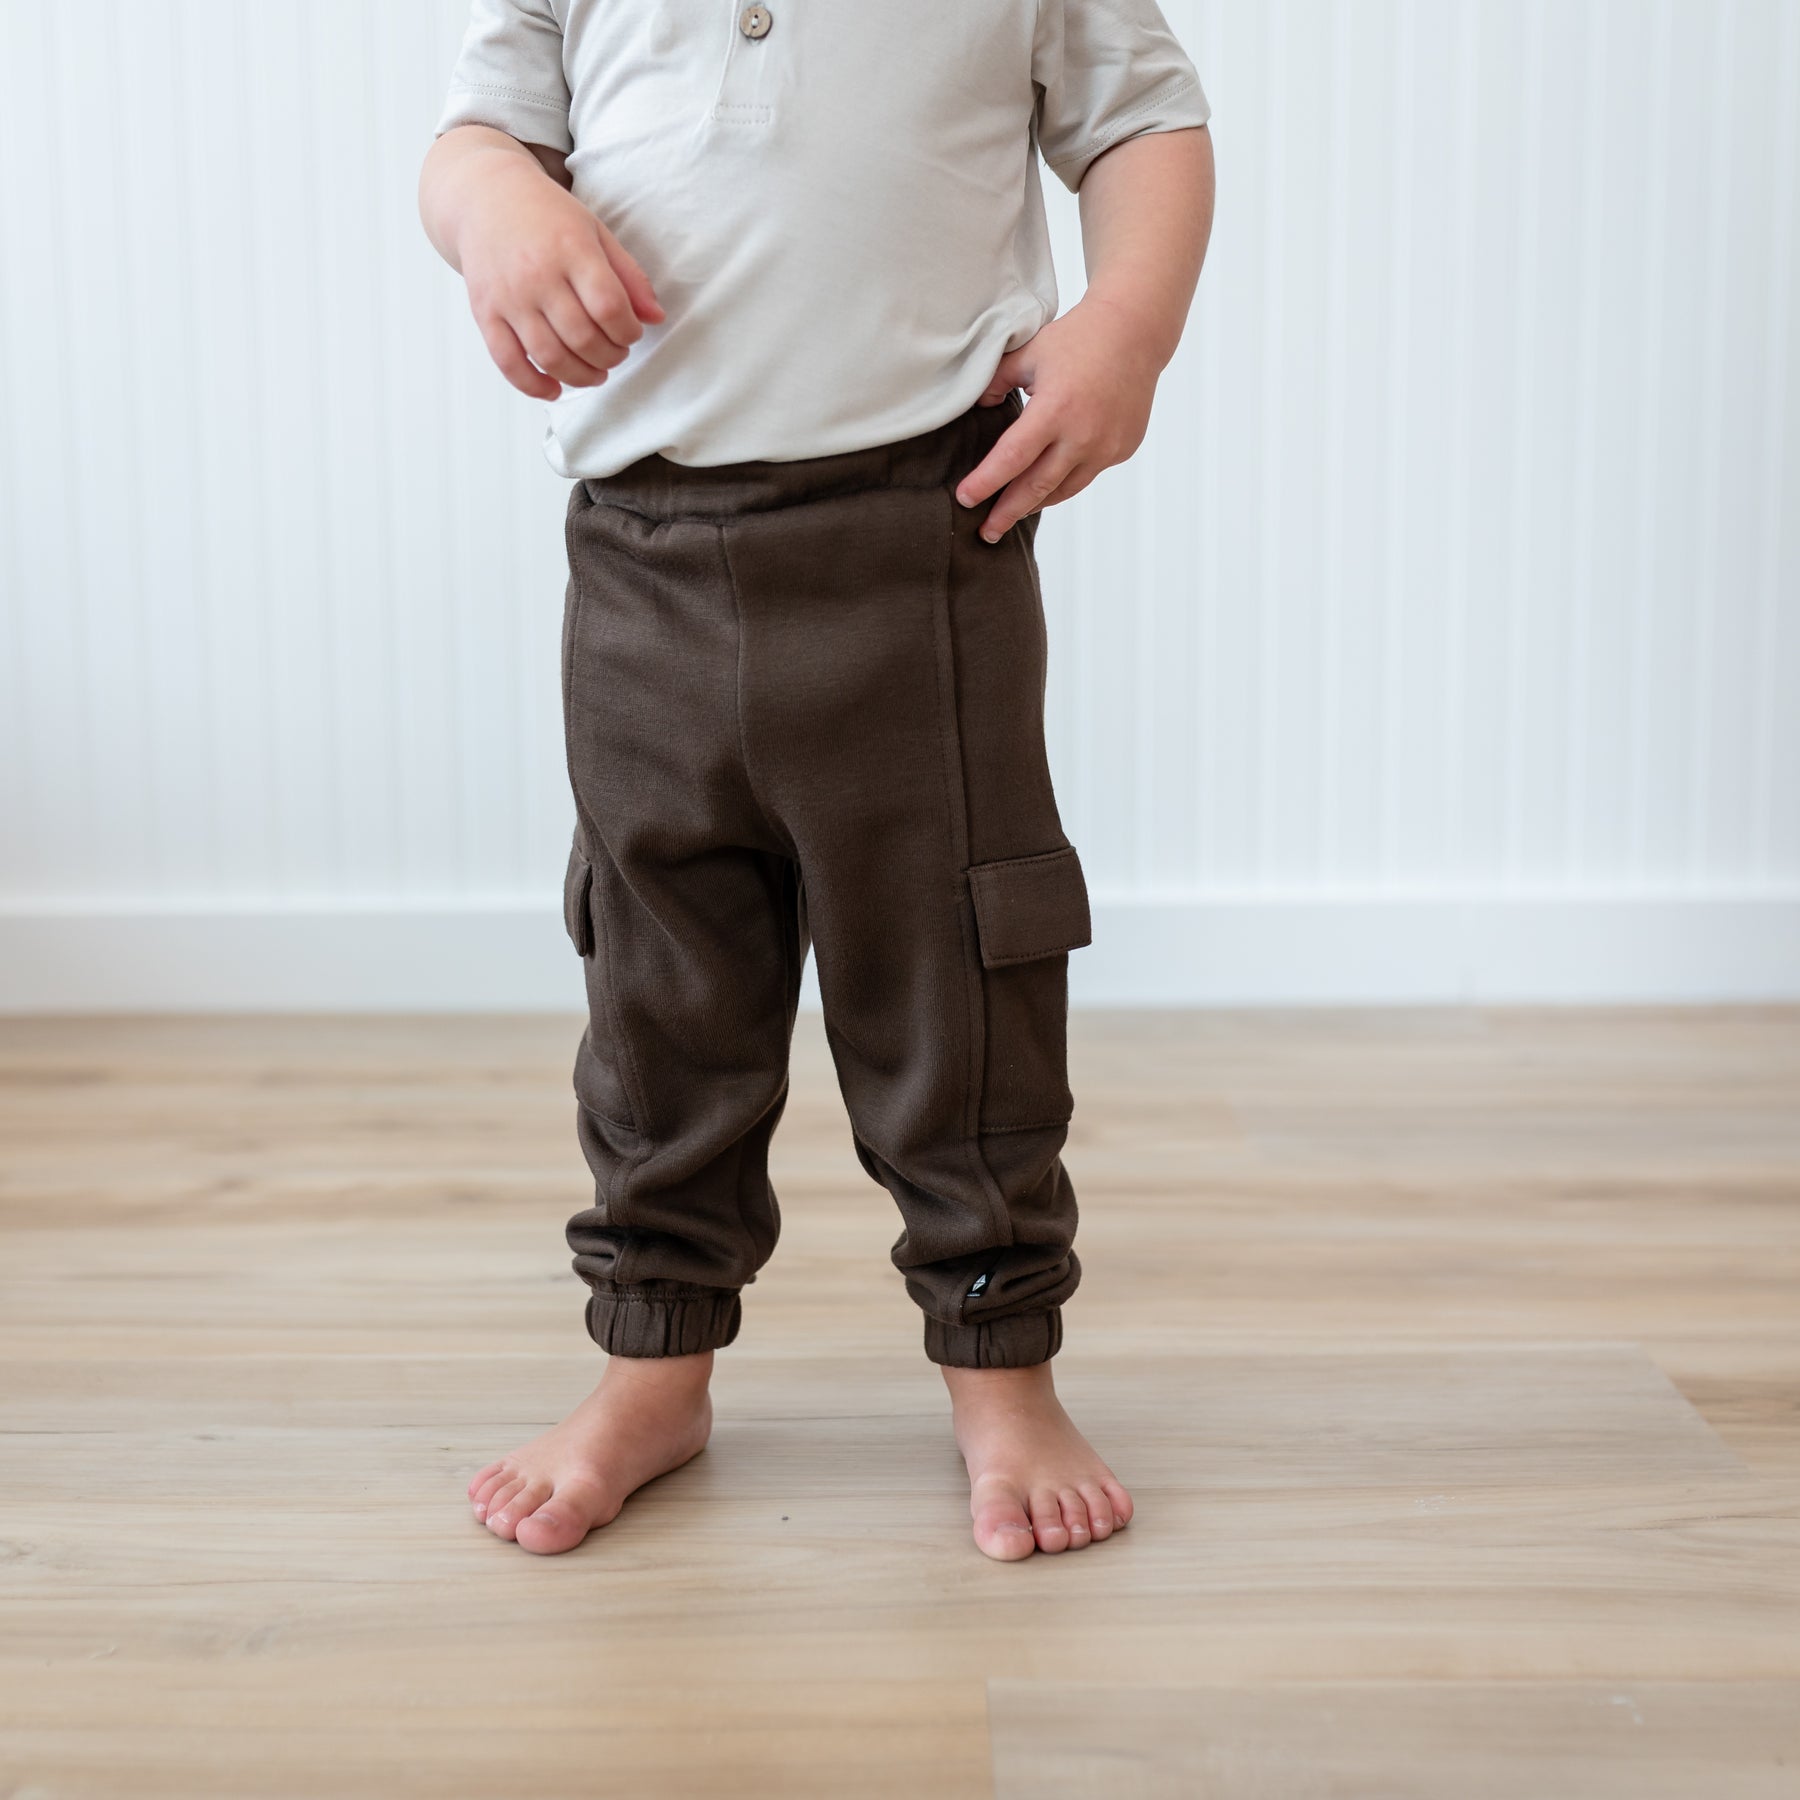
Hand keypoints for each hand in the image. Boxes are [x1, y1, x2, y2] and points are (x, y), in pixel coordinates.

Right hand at [457, 161, 662, 400]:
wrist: (485, 198)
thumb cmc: (548, 217)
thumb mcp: (596, 232)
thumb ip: (628, 275)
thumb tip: (655, 317)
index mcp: (571, 249)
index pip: (609, 308)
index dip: (628, 332)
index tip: (631, 332)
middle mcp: (537, 274)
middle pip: (583, 339)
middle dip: (610, 357)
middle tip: (615, 353)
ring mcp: (508, 296)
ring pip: (550, 357)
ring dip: (581, 376)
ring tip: (594, 372)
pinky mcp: (485, 313)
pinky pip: (509, 362)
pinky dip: (534, 385)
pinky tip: (554, 389)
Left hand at [955, 295, 1162, 541]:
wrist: (1134, 333)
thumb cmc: (1077, 339)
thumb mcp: (1028, 353)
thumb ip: (995, 382)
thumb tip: (978, 408)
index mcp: (1054, 410)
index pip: (1011, 459)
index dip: (985, 483)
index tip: (964, 500)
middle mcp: (1082, 435)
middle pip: (1035, 488)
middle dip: (1006, 513)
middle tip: (985, 533)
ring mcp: (1106, 446)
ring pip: (1062, 489)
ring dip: (1034, 504)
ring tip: (1012, 514)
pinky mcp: (1121, 449)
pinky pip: (1085, 476)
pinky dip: (1062, 484)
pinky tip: (1046, 487)